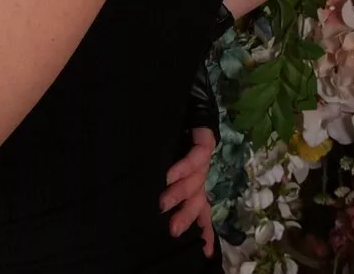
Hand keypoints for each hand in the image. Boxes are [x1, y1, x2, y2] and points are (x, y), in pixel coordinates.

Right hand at [161, 126, 217, 256]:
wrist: (176, 100)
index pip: (200, 211)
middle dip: (185, 217)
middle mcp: (199, 176)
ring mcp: (203, 159)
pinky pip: (197, 157)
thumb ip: (156, 187)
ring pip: (196, 182)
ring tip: (163, 203)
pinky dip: (184, 167)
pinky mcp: (205, 140)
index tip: (204, 253)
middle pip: (198, 201)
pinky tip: (171, 174)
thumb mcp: (156, 167)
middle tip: (171, 230)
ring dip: (179, 193)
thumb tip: (148, 211)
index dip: (204, 231)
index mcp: (191, 185)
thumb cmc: (159, 137)